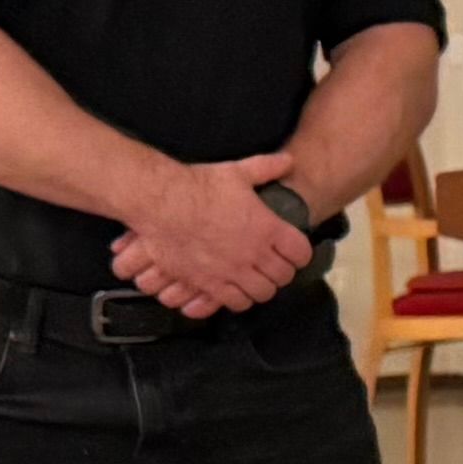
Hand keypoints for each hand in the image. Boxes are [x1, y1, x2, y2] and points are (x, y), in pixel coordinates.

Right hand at [112, 151, 311, 316]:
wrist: (162, 203)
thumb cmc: (199, 186)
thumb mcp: (237, 172)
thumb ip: (266, 168)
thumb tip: (288, 160)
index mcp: (267, 228)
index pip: (300, 253)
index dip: (300, 254)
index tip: (294, 252)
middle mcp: (254, 254)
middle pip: (283, 276)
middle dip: (282, 272)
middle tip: (274, 266)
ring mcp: (232, 271)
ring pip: (262, 293)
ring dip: (261, 287)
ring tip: (255, 279)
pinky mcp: (209, 283)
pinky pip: (235, 303)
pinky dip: (239, 298)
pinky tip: (235, 289)